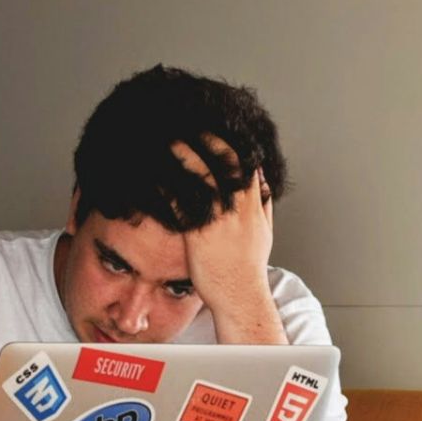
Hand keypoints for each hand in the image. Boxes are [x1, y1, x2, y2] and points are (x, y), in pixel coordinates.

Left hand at [175, 134, 273, 313]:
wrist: (241, 296)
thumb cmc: (249, 268)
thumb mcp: (264, 233)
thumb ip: (263, 205)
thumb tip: (263, 184)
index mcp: (254, 206)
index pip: (246, 163)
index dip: (231, 142)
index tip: (217, 128)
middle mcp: (238, 208)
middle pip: (225, 162)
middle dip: (209, 139)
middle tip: (190, 124)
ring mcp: (219, 220)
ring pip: (203, 176)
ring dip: (185, 154)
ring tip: (169, 139)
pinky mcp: (199, 234)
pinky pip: (183, 203)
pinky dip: (170, 186)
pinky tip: (157, 175)